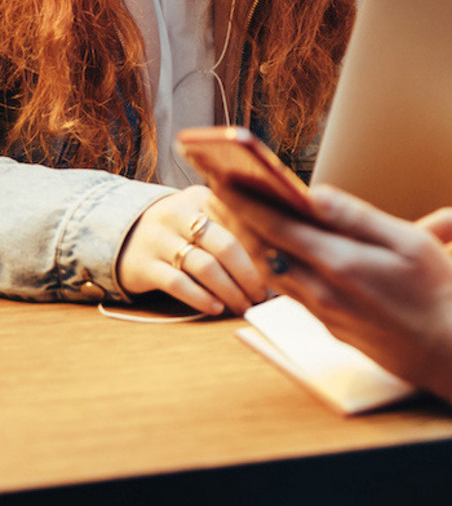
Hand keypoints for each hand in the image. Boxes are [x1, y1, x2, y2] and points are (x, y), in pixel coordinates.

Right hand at [115, 185, 268, 314]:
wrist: (119, 233)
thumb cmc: (178, 228)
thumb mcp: (199, 214)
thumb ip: (229, 225)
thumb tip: (272, 258)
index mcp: (200, 197)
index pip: (239, 219)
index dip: (262, 246)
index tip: (279, 267)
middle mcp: (179, 214)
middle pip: (225, 245)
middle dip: (249, 274)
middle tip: (262, 294)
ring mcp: (158, 239)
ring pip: (204, 266)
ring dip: (229, 290)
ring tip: (243, 305)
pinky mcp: (143, 265)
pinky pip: (177, 283)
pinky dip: (200, 297)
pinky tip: (216, 307)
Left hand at [210, 183, 451, 418]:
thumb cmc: (441, 293)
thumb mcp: (409, 241)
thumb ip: (358, 217)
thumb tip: (317, 194)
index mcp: (340, 263)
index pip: (278, 226)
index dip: (247, 202)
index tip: (224, 179)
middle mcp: (323, 293)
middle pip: (267, 252)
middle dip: (244, 222)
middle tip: (227, 195)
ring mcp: (326, 315)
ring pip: (278, 276)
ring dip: (261, 246)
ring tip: (251, 220)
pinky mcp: (334, 330)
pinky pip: (296, 294)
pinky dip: (284, 269)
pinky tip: (292, 257)